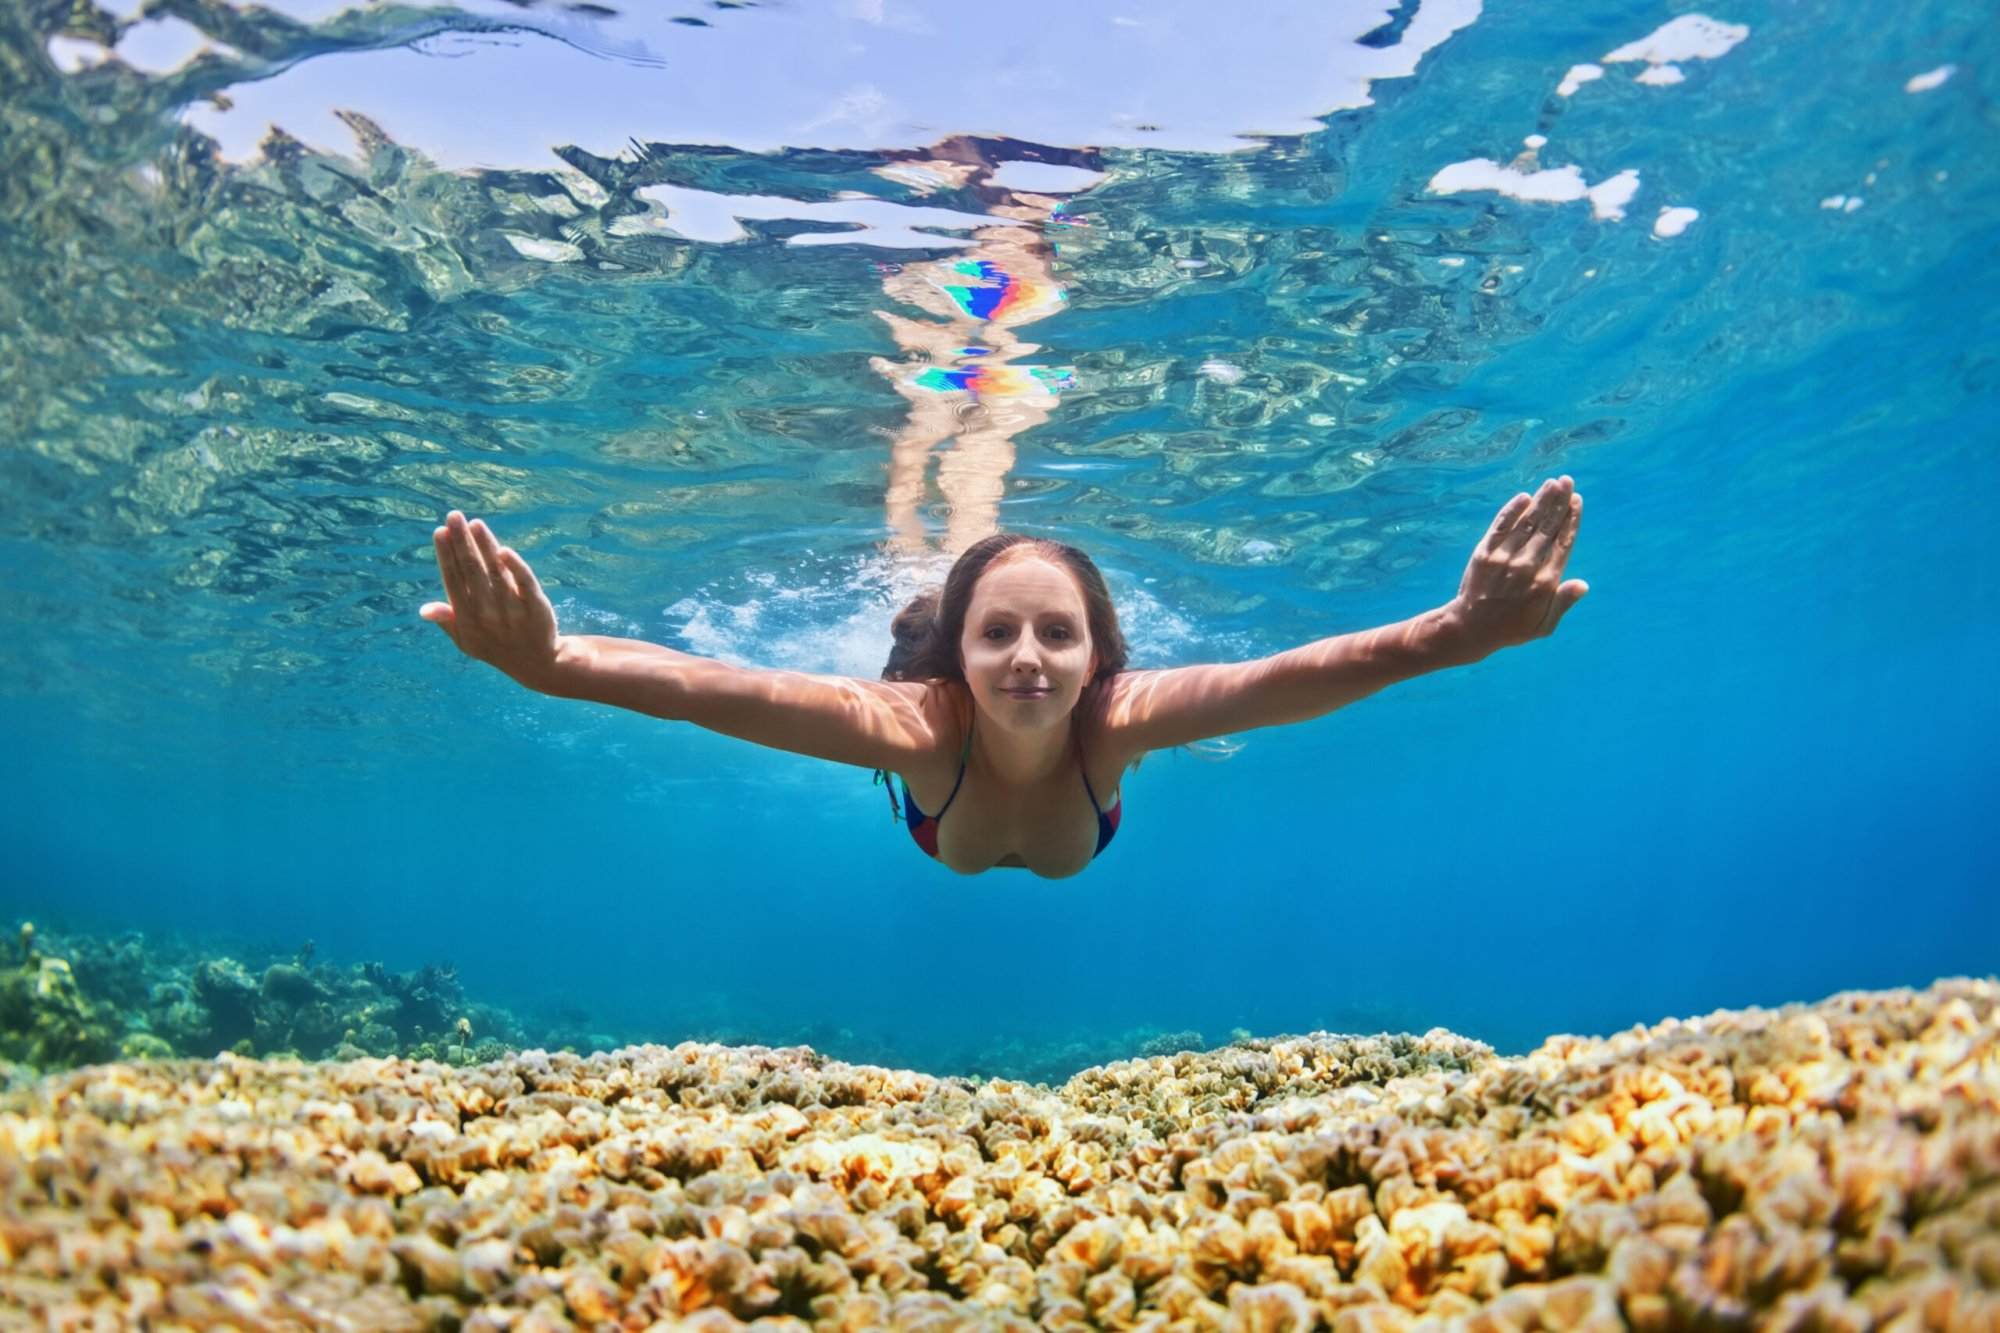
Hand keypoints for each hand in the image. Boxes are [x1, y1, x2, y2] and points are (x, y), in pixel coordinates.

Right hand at [419, 511, 564, 690]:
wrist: (536, 663)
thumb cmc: (495, 645)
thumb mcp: (467, 640)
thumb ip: (448, 621)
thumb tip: (424, 610)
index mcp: (468, 619)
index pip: (454, 581)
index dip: (447, 556)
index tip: (441, 531)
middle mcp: (488, 614)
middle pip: (473, 571)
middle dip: (462, 542)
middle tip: (454, 516)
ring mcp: (513, 611)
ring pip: (496, 573)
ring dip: (485, 546)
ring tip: (475, 523)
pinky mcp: (537, 607)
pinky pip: (526, 584)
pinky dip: (515, 567)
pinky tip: (504, 550)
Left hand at [1445, 476, 1588, 657]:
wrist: (1470, 629)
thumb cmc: (1511, 629)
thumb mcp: (1543, 625)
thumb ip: (1563, 602)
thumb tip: (1584, 584)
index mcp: (1545, 583)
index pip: (1563, 544)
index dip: (1571, 520)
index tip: (1577, 501)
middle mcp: (1526, 567)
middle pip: (1548, 527)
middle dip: (1559, 502)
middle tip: (1567, 481)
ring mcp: (1504, 558)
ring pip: (1527, 523)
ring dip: (1541, 501)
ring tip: (1552, 482)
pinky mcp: (1484, 554)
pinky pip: (1500, 527)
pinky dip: (1512, 511)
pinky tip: (1523, 497)